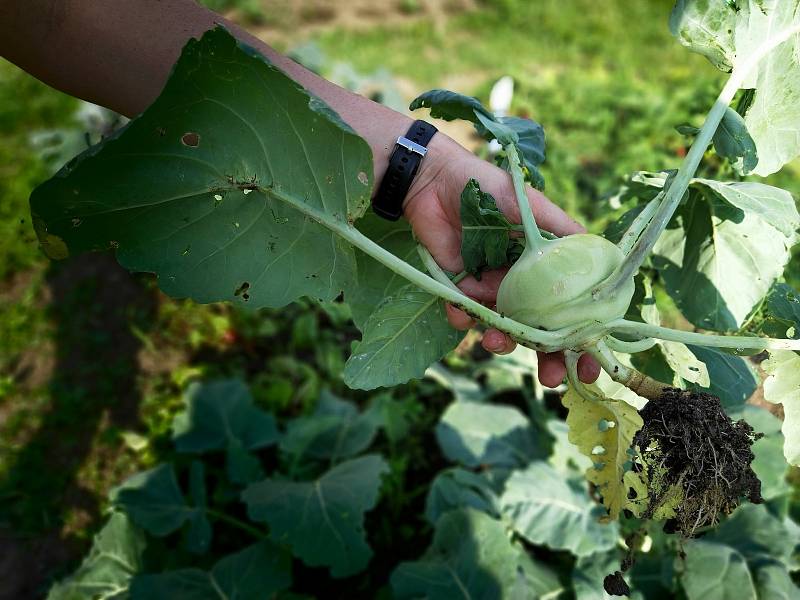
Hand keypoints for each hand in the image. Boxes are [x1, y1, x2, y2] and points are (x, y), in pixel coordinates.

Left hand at [403, 133, 599, 386]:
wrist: (434, 180)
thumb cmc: (490, 188)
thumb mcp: (534, 208)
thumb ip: (564, 234)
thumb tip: (607, 260)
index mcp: (547, 269)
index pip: (572, 310)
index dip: (582, 340)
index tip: (590, 366)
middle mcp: (523, 285)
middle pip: (541, 331)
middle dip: (547, 359)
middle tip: (550, 379)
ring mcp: (491, 290)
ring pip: (504, 329)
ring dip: (502, 341)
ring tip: (493, 341)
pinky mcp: (458, 289)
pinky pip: (463, 315)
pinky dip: (462, 317)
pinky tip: (459, 310)